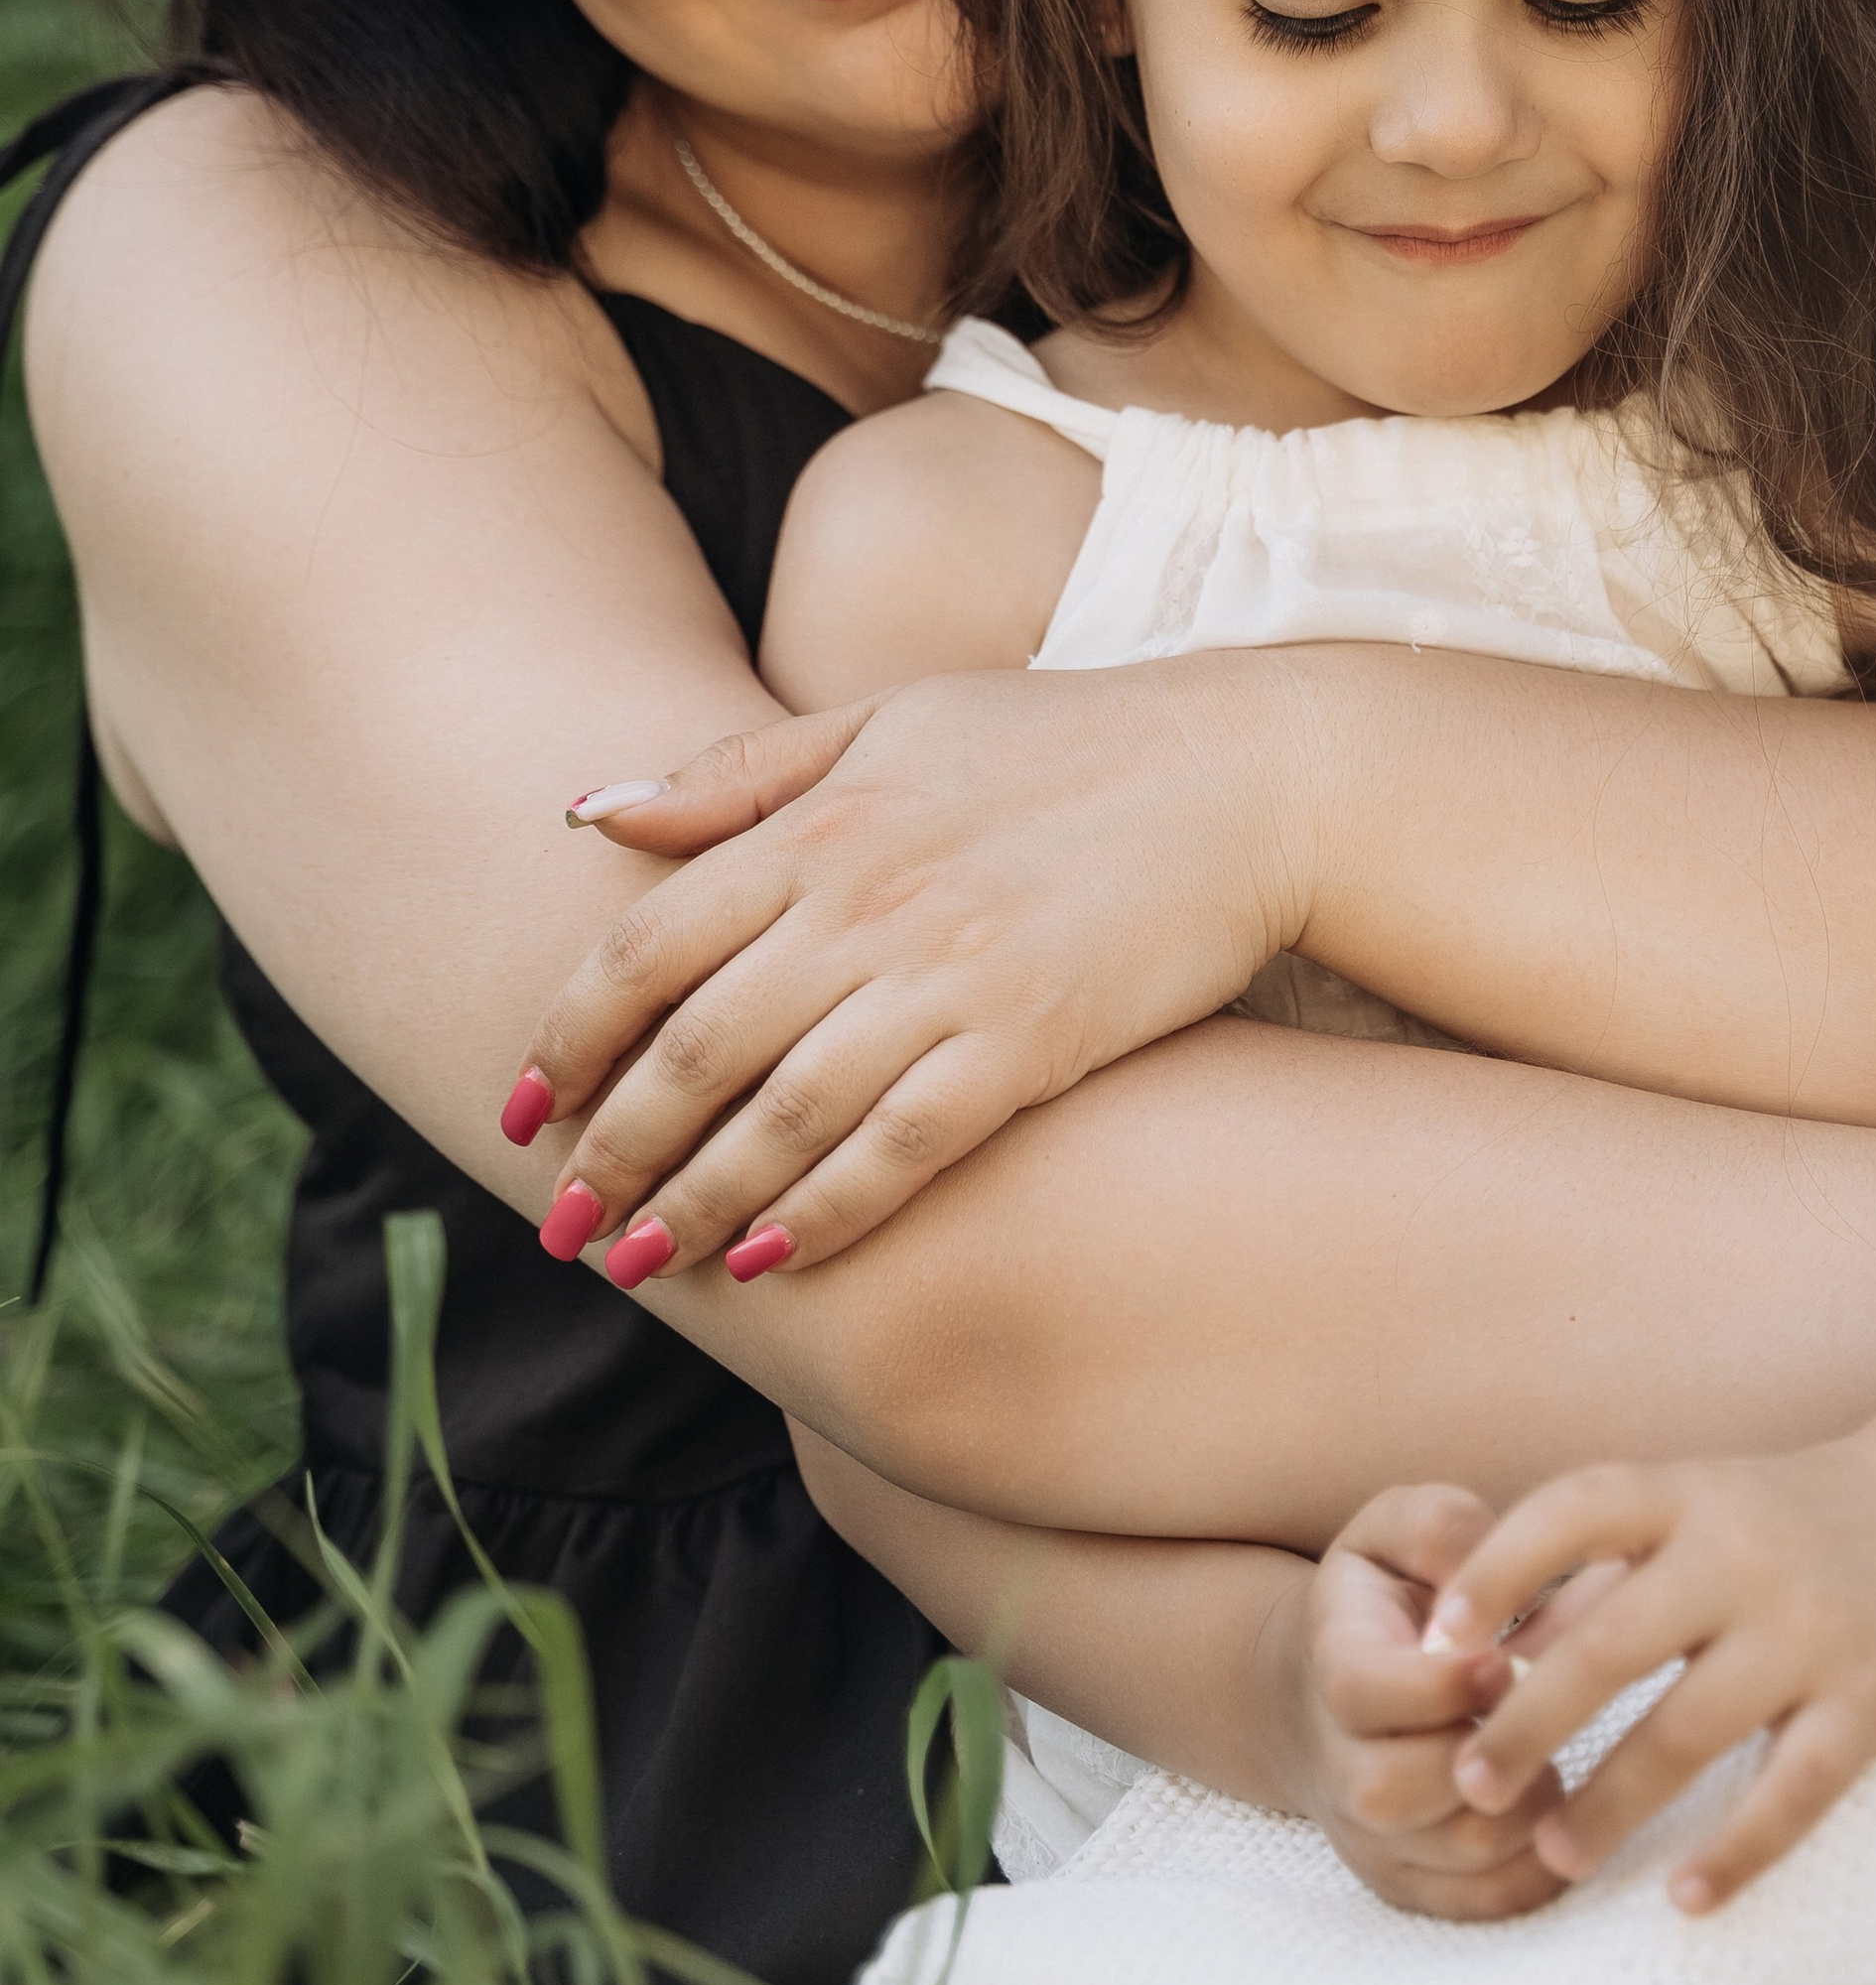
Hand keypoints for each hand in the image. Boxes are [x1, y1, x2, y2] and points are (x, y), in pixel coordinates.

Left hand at [512, 660, 1309, 1279]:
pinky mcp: (1029, 1039)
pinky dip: (829, 1209)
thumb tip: (590, 813)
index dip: (569, 1035)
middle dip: (614, 1150)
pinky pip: (903, 1146)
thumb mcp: (888, 719)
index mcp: (822, 822)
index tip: (521, 1110)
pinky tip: (774, 1260)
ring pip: (784, 1113)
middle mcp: (866, 902)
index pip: (648, 943)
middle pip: (697, 1047)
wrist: (1244, 774)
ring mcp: (949, 974)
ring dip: (697, 1201)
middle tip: (560, 1228)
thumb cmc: (1060, 740)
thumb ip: (739, 772)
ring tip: (641, 1265)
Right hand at [1274, 1490, 1562, 1921]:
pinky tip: (1559, 1813)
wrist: (1324, 1690)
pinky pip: (1482, 1904)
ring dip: (1525, 1806)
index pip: (1365, 1692)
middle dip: (1488, 1752)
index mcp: (1332, 1666)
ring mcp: (1367, 1835)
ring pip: (1454, 1851)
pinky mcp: (1407, 1883)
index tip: (1506, 1659)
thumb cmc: (1384, 1597)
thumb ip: (1441, 1527)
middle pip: (1397, 1789)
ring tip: (1552, 1752)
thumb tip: (1487, 1559)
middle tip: (1538, 1711)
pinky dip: (1537, 1868)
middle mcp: (1336, 1764)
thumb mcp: (1398, 1531)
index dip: (1442, 1684)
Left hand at [1430, 1440, 1875, 1913]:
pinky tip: (1684, 1899)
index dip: (1496, 1572)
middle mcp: (1745, 1553)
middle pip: (1611, 1644)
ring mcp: (1813, 1630)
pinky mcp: (1874, 1702)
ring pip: (1688, 1730)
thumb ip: (1608, 1566)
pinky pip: (1793, 1792)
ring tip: (1553, 1855)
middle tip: (1468, 1784)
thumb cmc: (1803, 1517)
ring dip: (1610, 1801)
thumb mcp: (1704, 1509)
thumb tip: (1496, 1642)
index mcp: (1691, 1493)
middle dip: (1527, 1722)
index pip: (1572, 1512)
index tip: (1435, 1643)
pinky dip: (1736, 1853)